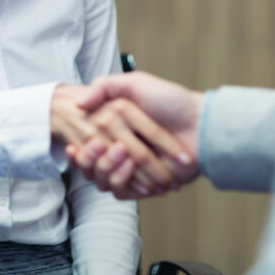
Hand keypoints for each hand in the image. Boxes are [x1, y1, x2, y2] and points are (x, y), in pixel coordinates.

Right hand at [51, 84, 186, 193]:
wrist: (200, 124)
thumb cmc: (171, 100)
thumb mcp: (135, 83)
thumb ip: (104, 87)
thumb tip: (78, 103)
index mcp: (115, 127)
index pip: (88, 143)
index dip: (81, 147)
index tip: (73, 145)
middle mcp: (121, 148)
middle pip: (94, 163)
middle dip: (95, 158)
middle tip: (100, 146)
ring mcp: (133, 168)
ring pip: (106, 179)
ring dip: (109, 170)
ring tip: (121, 156)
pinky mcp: (145, 184)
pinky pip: (124, 192)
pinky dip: (125, 184)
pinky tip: (126, 172)